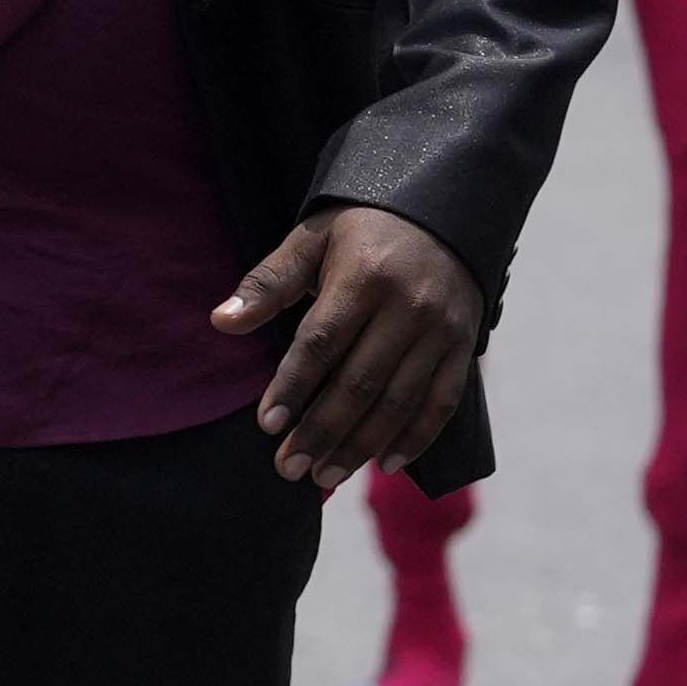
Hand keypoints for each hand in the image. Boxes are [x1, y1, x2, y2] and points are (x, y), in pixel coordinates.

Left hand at [215, 202, 485, 492]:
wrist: (444, 209)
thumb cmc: (361, 229)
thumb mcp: (311, 239)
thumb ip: (268, 283)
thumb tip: (221, 321)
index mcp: (364, 278)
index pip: (322, 343)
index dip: (294, 386)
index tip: (268, 425)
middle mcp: (408, 307)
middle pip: (359, 382)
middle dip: (322, 431)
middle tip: (289, 469)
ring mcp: (441, 330)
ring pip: (400, 400)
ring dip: (362, 445)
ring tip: (326, 476)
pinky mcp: (465, 346)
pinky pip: (442, 400)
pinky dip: (417, 437)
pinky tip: (386, 464)